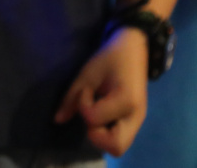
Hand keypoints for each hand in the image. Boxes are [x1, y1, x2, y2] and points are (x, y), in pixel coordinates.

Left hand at [55, 28, 148, 155]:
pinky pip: (120, 138)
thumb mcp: (87, 74)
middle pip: (116, 147)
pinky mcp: (136, 122)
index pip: (94, 118)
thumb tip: (57, 120)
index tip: (86, 90)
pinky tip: (102, 114)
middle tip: (90, 114)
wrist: (134, 50)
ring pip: (119, 147)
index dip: (83, 105)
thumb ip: (71, 98)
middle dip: (96, 135)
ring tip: (96, 112)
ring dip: (102, 135)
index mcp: (126, 100)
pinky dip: (108, 132)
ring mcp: (138, 121)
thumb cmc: (109, 59)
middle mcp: (136, 117)